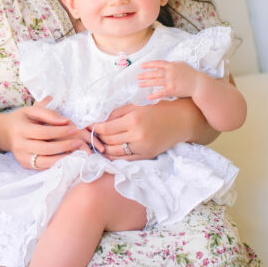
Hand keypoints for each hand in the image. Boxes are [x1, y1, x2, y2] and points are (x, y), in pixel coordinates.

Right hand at [0, 97, 89, 169]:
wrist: (4, 132)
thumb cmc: (21, 119)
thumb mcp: (31, 110)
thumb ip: (48, 113)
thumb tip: (65, 120)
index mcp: (20, 130)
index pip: (43, 132)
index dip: (60, 131)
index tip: (74, 128)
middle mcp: (19, 146)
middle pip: (45, 148)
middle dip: (64, 146)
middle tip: (78, 142)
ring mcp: (21, 157)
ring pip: (45, 161)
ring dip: (62, 158)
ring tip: (76, 153)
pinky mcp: (25, 165)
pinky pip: (43, 166)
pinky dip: (56, 164)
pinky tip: (67, 158)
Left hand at [92, 96, 213, 159]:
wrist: (180, 121)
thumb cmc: (156, 110)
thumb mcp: (136, 107)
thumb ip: (116, 114)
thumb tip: (100, 122)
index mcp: (133, 120)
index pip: (106, 128)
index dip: (95, 128)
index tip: (87, 127)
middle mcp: (137, 135)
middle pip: (109, 141)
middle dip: (97, 139)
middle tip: (90, 136)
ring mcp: (142, 148)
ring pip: (115, 153)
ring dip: (104, 149)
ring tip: (97, 145)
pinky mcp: (146, 155)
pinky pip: (126, 159)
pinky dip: (114, 157)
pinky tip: (108, 153)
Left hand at [137, 60, 199, 100]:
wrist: (198, 83)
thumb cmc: (191, 74)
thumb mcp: (181, 65)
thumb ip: (172, 64)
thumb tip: (163, 65)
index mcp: (171, 65)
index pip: (157, 63)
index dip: (148, 65)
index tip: (142, 66)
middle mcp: (170, 72)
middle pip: (154, 73)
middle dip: (144, 75)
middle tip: (137, 77)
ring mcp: (171, 81)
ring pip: (155, 82)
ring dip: (146, 83)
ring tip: (139, 84)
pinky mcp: (172, 90)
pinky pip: (161, 92)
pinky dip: (154, 95)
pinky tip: (148, 96)